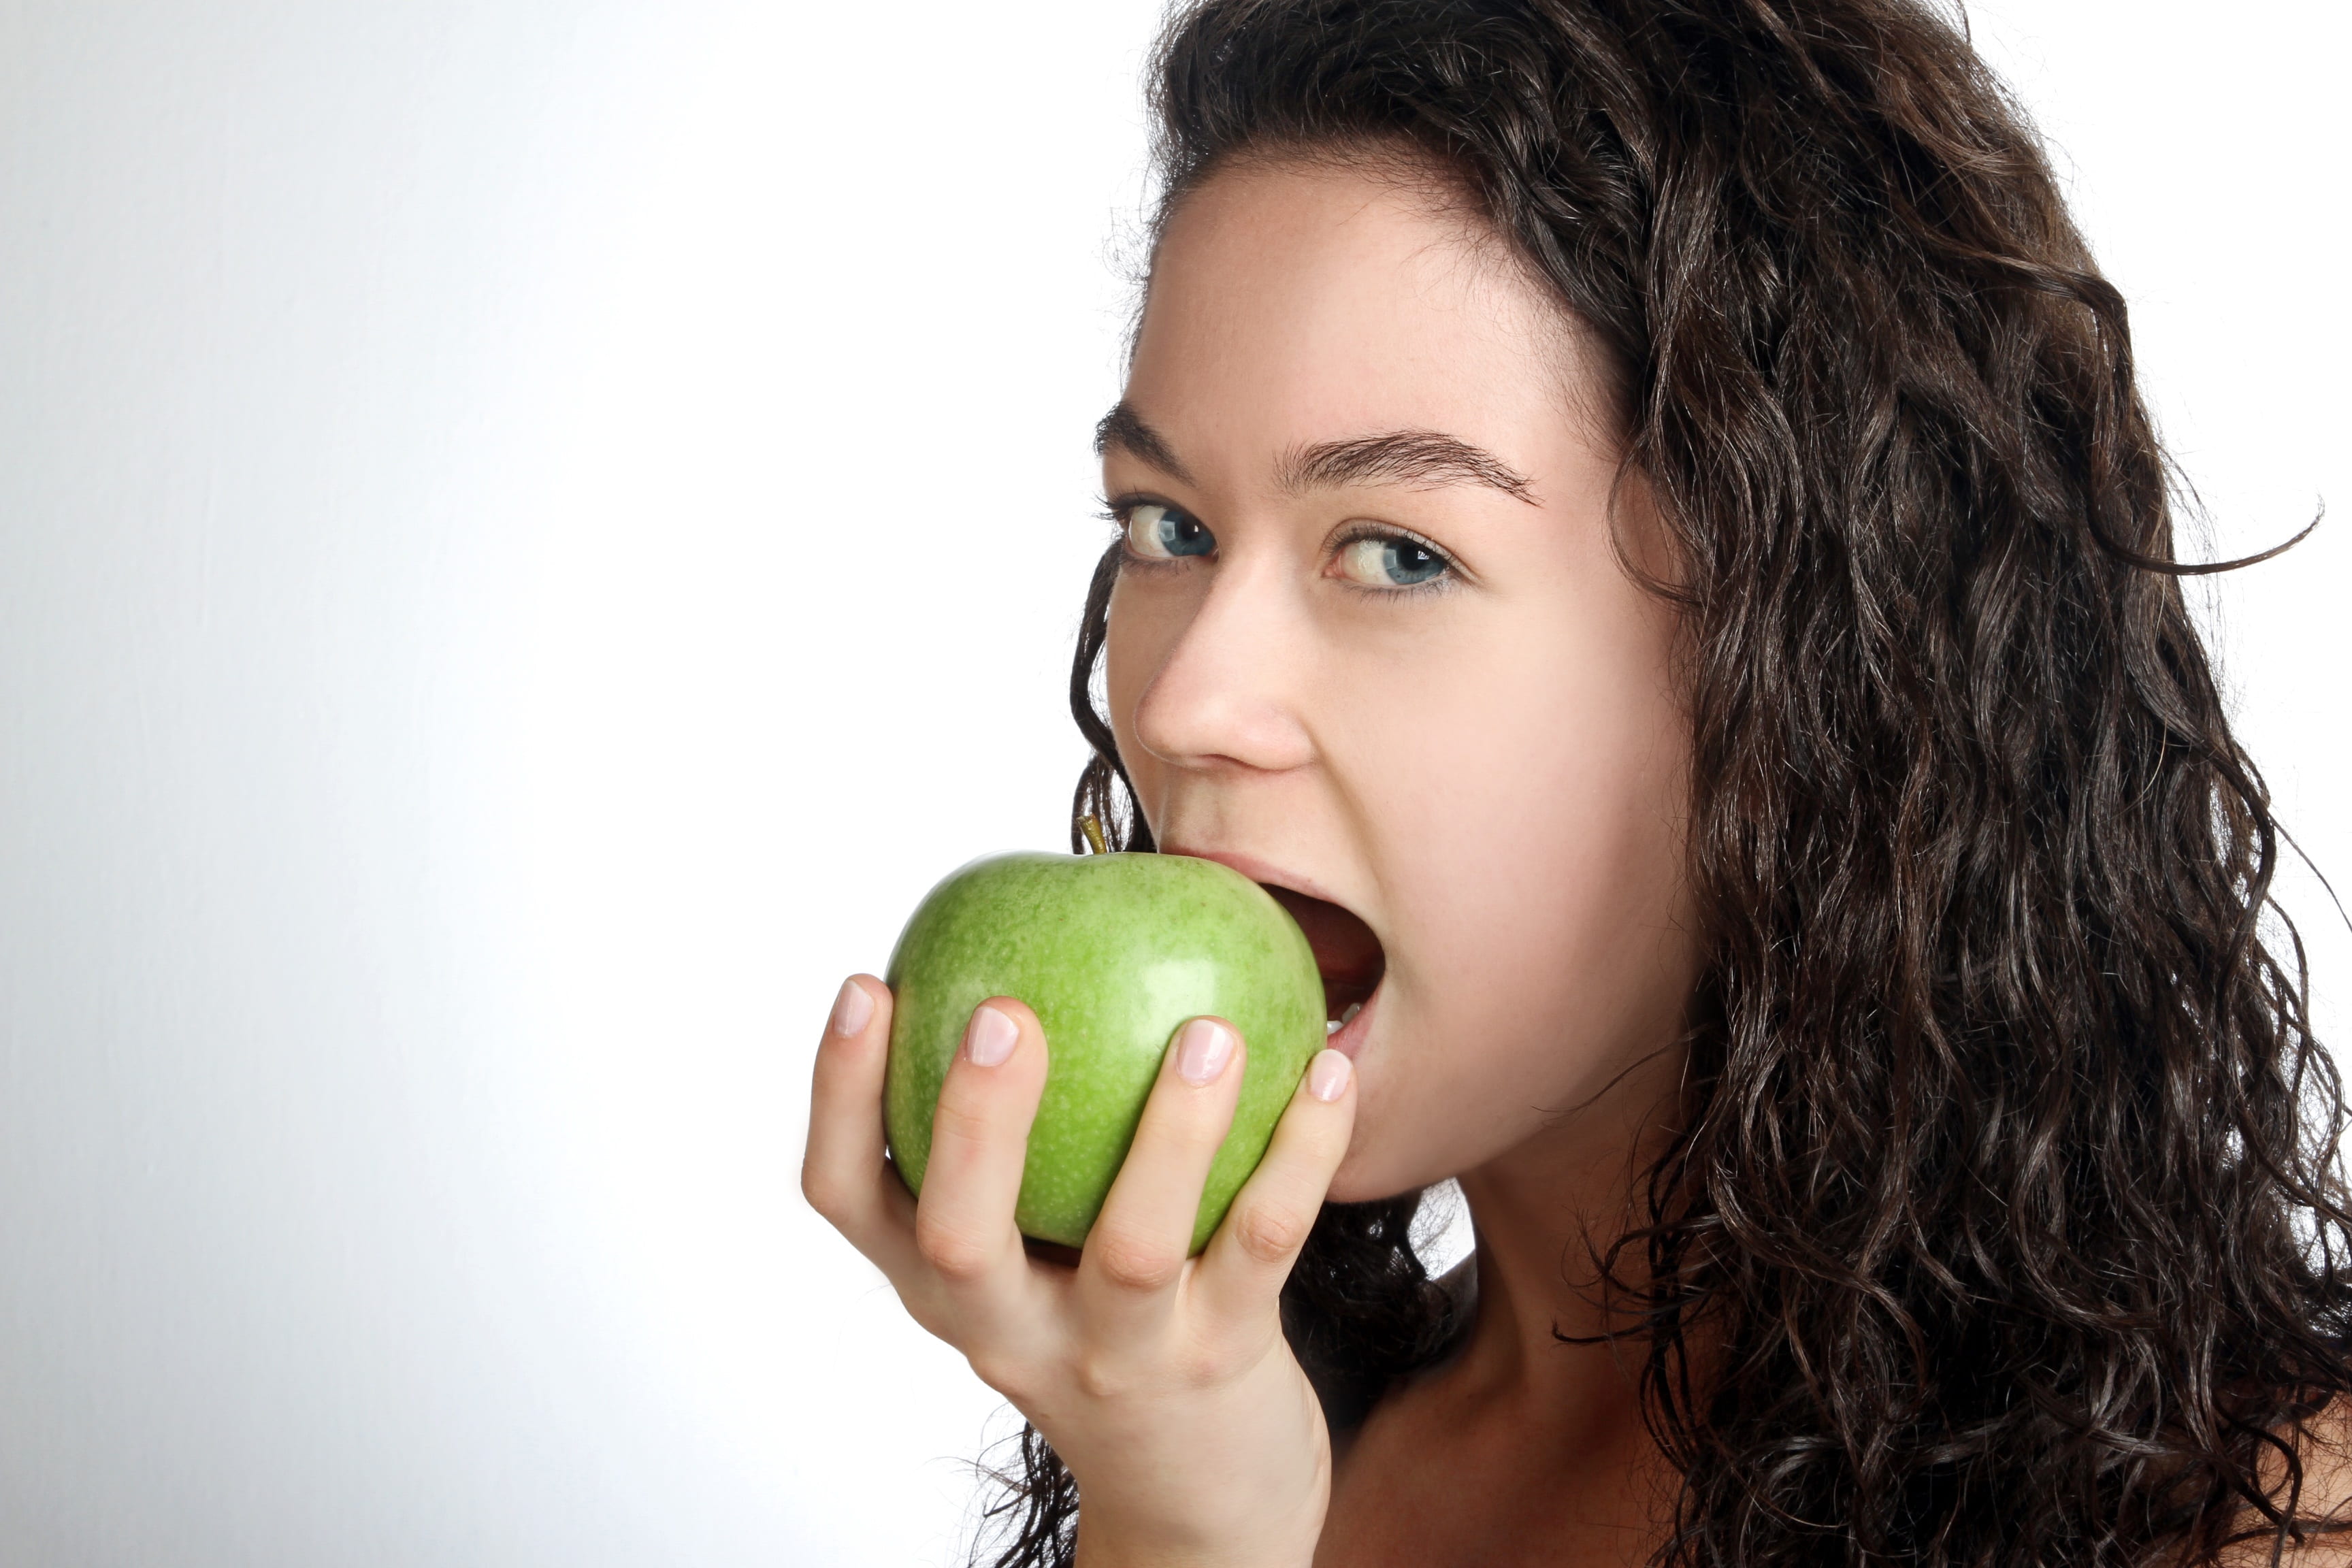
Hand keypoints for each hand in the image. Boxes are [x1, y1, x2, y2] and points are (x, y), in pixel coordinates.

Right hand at [801, 975, 1357, 1567]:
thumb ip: (1021, 1138)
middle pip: (962, 1240)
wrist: (1196, 1497)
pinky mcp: (1222, 1362)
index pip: (850, 1198)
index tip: (868, 984)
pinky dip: (1301, 1151)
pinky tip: (1328, 1069)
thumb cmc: (1107, 1324)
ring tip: (1209, 1031)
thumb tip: (1040, 935)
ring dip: (1171, 1133)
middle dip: (973, 1125)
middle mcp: (1010, 1331)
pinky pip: (1264, 1244)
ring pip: (1132, 1249)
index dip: (839, 1098)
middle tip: (1005, 1013)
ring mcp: (1117, 1356)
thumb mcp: (1034, 1250)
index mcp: (944, 1286)